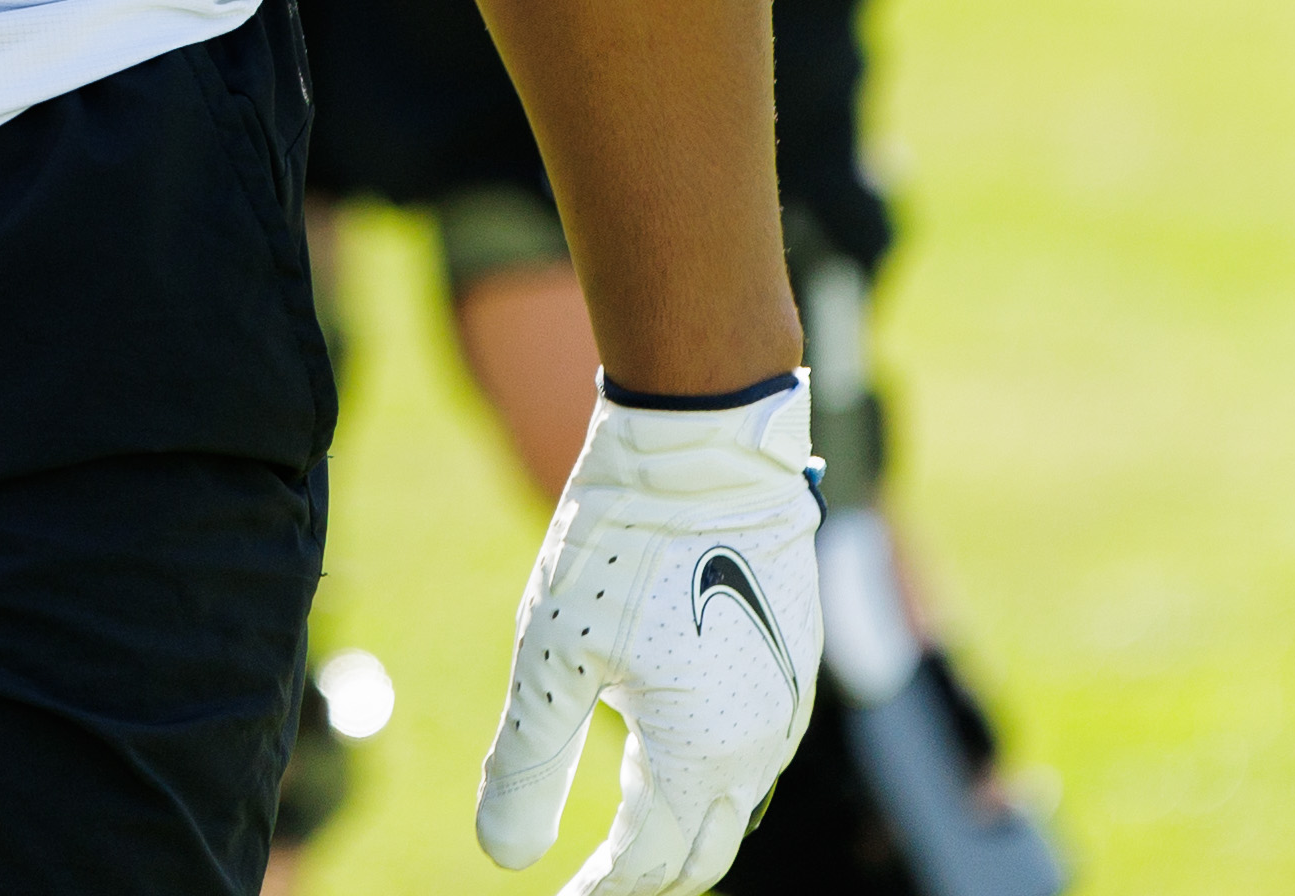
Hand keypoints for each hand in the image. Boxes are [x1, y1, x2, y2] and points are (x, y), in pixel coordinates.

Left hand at [475, 376, 825, 886]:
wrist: (703, 442)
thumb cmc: (621, 541)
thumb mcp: (550, 654)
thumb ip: (527, 763)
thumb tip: (502, 857)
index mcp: (703, 754)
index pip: (650, 863)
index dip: (598, 891)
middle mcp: (760, 744)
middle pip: (703, 850)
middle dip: (645, 872)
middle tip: (589, 876)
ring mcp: (786, 702)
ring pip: (732, 799)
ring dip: (675, 820)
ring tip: (615, 817)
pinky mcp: (793, 659)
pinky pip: (754, 748)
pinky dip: (706, 769)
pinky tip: (661, 744)